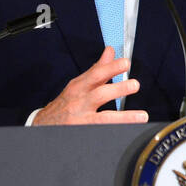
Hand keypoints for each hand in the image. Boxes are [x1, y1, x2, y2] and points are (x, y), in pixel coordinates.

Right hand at [32, 46, 148, 124]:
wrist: (44, 125)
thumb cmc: (65, 103)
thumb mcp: (79, 84)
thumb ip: (97, 69)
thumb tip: (110, 51)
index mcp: (79, 87)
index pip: (96, 75)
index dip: (111, 68)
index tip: (125, 63)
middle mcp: (79, 103)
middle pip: (98, 94)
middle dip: (117, 89)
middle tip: (135, 85)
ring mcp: (81, 120)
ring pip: (102, 119)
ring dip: (123, 117)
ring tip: (142, 116)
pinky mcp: (83, 133)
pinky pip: (100, 132)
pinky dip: (113, 132)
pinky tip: (127, 132)